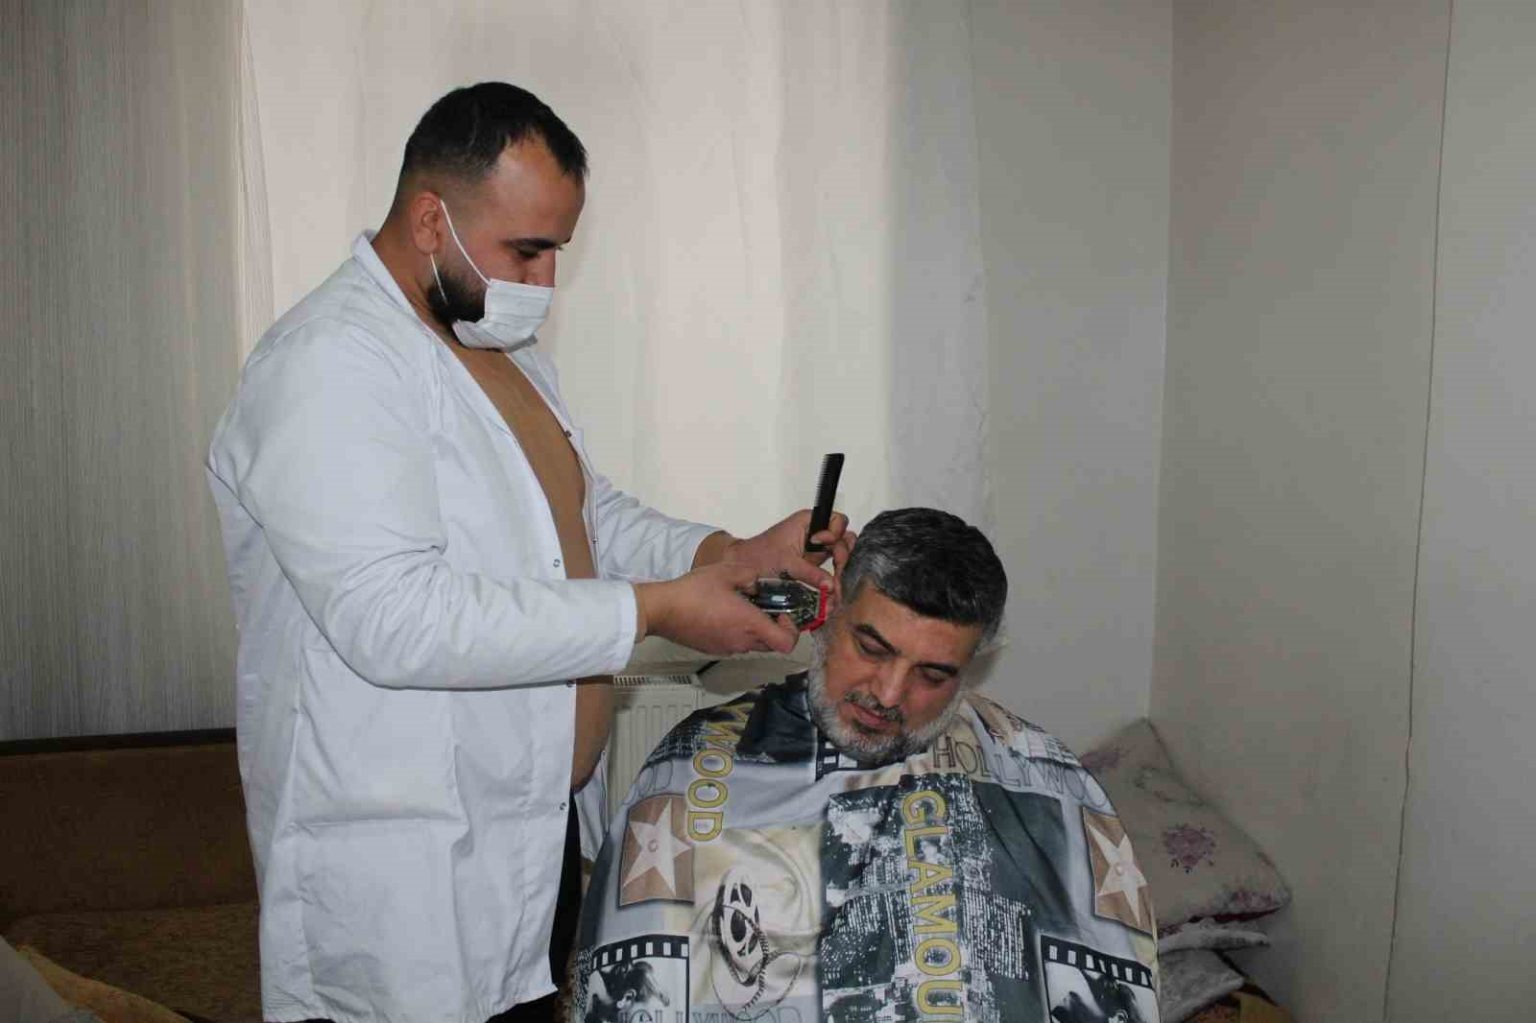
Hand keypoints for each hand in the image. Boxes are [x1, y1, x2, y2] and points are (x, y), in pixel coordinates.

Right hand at [633, 561, 800, 654]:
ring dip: (754, 630)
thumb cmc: (694, 591)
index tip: (783, 614)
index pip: (787, 643)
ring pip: (752, 644)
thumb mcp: (727, 571)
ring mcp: (726, 648)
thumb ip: (750, 575)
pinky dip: (735, 632)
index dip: (792, 631)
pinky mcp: (713, 649)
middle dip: (774, 628)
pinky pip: (734, 643)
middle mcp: (742, 642)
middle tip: (765, 608)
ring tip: (740, 607)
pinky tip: (721, 613)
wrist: (662, 610)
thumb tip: (756, 583)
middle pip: (772, 644)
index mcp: (750, 624)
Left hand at [704, 509, 855, 584]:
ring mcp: (815, 550)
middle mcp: (815, 534)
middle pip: (843, 539)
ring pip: (839, 555)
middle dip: (842, 554)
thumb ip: (811, 573)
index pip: (837, 521)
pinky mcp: (813, 565)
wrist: (744, 570)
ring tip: (834, 582)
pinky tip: (831, 589)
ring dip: (840, 568)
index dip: (834, 532)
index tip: (820, 543)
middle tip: (836, 567)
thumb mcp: (787, 563)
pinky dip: (833, 578)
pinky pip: (830, 568)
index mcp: (809, 522)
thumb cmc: (759, 556)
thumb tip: (830, 585)